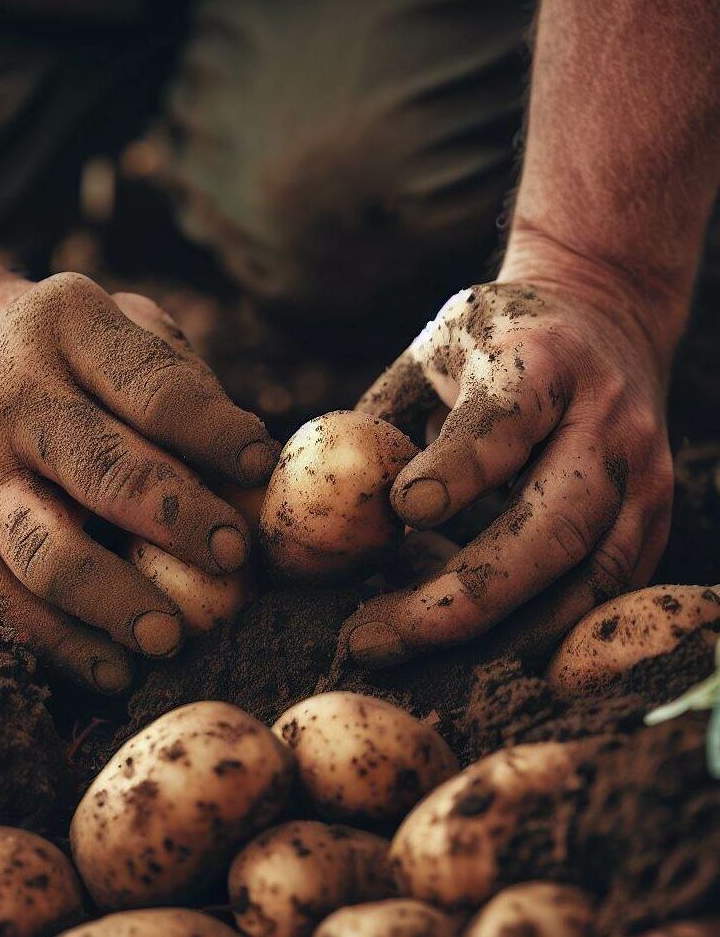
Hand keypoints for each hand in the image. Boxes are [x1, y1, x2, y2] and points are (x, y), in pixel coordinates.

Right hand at [0, 269, 277, 692]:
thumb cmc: (58, 354)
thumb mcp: (113, 324)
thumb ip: (180, 381)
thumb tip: (256, 469)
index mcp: (68, 328)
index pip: (156, 389)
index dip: (215, 434)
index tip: (261, 470)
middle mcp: (16, 401)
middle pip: (105, 470)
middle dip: (178, 520)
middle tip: (234, 558)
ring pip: (49, 555)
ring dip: (117, 602)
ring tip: (173, 637)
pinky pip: (9, 607)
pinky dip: (66, 648)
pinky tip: (119, 670)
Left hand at [339, 277, 674, 666]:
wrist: (606, 320)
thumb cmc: (494, 342)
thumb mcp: (434, 349)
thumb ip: (386, 418)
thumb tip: (317, 505)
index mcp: (543, 362)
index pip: (506, 420)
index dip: (459, 469)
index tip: (402, 511)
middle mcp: (606, 423)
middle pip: (554, 528)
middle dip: (464, 597)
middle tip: (370, 635)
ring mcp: (641, 480)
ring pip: (584, 583)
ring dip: (490, 637)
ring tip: (397, 650)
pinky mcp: (651, 524)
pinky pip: (599, 602)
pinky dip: (529, 635)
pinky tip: (456, 648)